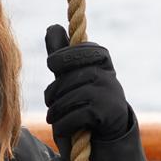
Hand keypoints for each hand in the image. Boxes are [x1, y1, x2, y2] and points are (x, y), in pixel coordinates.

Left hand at [43, 24, 130, 154]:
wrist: (109, 133)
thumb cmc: (85, 100)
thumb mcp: (73, 77)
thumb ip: (62, 55)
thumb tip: (53, 27)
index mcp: (101, 60)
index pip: (76, 50)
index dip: (60, 59)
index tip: (55, 68)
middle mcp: (107, 74)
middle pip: (66, 76)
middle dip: (53, 92)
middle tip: (51, 101)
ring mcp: (109, 92)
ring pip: (67, 98)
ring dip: (55, 112)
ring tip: (56, 117)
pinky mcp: (106, 112)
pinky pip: (74, 115)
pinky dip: (63, 125)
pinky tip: (64, 128)